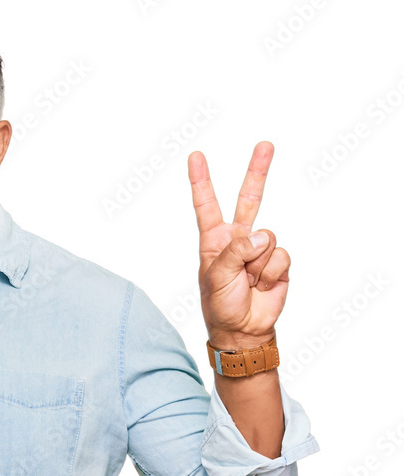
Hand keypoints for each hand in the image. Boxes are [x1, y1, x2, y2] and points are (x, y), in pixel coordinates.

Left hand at [188, 140, 289, 348]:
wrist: (243, 330)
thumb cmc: (221, 305)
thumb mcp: (216, 277)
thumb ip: (236, 251)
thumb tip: (262, 236)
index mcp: (214, 241)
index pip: (207, 205)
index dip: (201, 181)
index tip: (196, 156)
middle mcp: (238, 240)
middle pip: (249, 200)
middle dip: (257, 172)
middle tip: (265, 145)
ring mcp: (260, 250)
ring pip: (267, 237)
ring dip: (258, 264)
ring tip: (248, 282)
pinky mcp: (278, 262)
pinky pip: (280, 256)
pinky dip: (271, 273)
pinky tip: (262, 286)